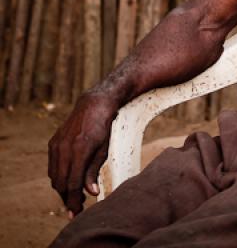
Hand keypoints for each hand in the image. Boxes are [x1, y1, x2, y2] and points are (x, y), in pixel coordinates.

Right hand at [48, 90, 118, 216]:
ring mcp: (56, 145)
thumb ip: (94, 172)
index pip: (73, 184)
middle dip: (67, 198)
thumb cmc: (103, 128)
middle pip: (61, 183)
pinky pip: (52, 166)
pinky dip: (58, 177)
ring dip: (62, 189)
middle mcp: (65, 148)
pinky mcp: (53, 143)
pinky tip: (68, 180)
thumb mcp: (103, 150)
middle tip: (77, 208)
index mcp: (80, 150)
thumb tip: (91, 193)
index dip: (74, 201)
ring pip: (54, 176)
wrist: (93, 105)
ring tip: (73, 196)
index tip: (78, 212)